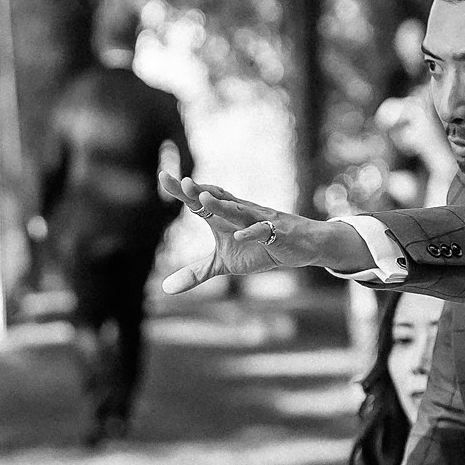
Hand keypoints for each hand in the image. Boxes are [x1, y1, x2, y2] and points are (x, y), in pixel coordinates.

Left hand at [156, 174, 370, 292]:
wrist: (301, 247)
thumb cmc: (260, 251)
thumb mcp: (223, 264)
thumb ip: (196, 272)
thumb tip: (165, 288)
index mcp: (225, 216)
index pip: (200, 201)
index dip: (183, 191)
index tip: (163, 176)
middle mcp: (240, 212)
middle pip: (217, 198)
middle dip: (200, 191)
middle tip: (183, 182)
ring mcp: (259, 221)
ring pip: (238, 210)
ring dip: (222, 205)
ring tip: (204, 197)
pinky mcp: (276, 233)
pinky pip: (262, 231)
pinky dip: (251, 232)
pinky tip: (239, 234)